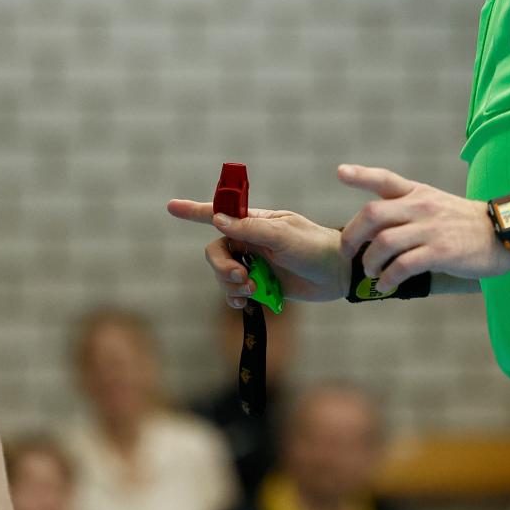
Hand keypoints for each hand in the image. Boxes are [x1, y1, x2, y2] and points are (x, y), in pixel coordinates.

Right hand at [166, 199, 347, 304]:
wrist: (338, 274)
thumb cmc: (316, 247)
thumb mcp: (284, 236)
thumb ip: (250, 230)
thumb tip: (219, 220)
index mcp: (254, 222)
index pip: (218, 214)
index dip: (193, 211)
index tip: (171, 207)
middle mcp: (250, 241)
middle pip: (215, 252)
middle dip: (222, 268)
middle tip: (242, 278)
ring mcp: (254, 264)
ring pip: (222, 274)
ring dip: (231, 286)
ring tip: (253, 291)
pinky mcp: (260, 285)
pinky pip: (234, 292)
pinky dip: (235, 298)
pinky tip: (245, 302)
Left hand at [336, 164, 509, 292]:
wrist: (505, 235)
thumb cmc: (465, 224)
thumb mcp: (436, 204)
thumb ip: (407, 208)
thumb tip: (373, 226)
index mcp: (418, 192)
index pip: (385, 178)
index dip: (361, 175)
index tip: (341, 173)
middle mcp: (421, 206)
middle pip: (372, 214)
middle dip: (352, 236)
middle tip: (347, 252)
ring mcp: (430, 229)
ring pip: (383, 243)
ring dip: (369, 261)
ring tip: (371, 271)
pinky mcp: (441, 252)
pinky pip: (403, 265)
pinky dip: (388, 278)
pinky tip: (386, 284)